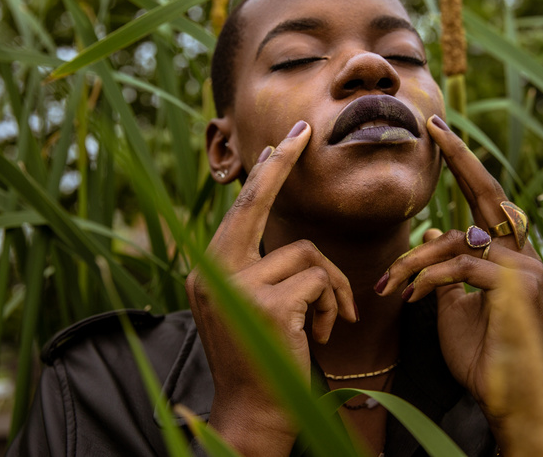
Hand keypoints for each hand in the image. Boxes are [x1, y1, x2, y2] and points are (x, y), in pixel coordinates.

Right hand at [186, 120, 357, 455]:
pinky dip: (333, 306)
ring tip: (327, 321)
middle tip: (303, 130)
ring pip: (307, 251)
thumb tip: (289, 235)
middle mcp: (213, 270)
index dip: (263, 175)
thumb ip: (259, 269)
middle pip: (254, 202)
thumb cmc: (261, 359)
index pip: (239, 211)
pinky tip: (320, 336)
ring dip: (331, 286)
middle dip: (282, 163)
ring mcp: (236, 285)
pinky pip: (320, 279)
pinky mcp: (266, 303)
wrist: (254, 413)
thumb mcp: (250, 307)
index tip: (280, 144)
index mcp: (209, 269)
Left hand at [376, 115, 542, 452]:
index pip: (484, 200)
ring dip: (413, 261)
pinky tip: (413, 298)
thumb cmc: (479, 351)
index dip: (464, 165)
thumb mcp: (453, 301)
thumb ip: (446, 266)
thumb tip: (434, 234)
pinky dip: (430, 278)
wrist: (504, 396)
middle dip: (460, 158)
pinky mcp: (517, 289)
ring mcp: (525, 270)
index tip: (439, 132)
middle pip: (488, 195)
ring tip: (388, 286)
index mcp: (506, 254)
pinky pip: (462, 266)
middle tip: (433, 126)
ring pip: (458, 239)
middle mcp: (522, 254)